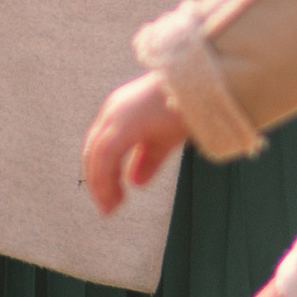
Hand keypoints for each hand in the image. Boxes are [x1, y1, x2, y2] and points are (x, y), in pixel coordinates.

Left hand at [82, 75, 190, 214]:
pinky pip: (106, 156)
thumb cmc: (187, 108)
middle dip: (98, 182)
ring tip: (111, 208)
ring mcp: (116, 114)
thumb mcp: (165, 138)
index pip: (100, 146)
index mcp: (118, 111)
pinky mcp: (125, 122)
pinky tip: (117, 196)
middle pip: (92, 151)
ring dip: (101, 185)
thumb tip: (136, 183)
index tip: (112, 197)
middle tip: (108, 209)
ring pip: (96, 155)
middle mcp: (113, 110)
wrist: (204, 87)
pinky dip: (107, 179)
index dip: (102, 174)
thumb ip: (148, 160)